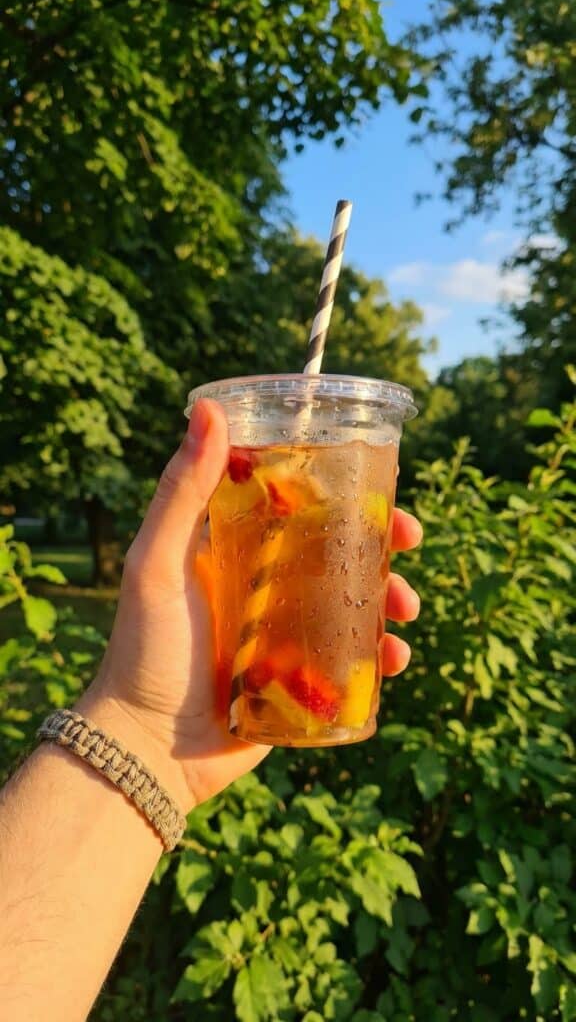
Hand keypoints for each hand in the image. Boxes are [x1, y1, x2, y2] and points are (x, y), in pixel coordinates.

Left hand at [77, 400, 421, 812]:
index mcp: (234, 548)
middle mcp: (264, 584)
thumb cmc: (144, 651)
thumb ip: (181, 492)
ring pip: (353, 600)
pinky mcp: (301, 680)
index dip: (339, 485)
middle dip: (381, 540)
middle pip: (337, 548)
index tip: (374, 477)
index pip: (296, 502)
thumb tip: (209, 407)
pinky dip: (381, 654)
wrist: (146, 749)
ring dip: (390, 596)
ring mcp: (286, 633)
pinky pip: (352, 659)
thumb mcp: (157, 565)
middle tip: (410, 539)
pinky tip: (395, 658)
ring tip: (407, 609)